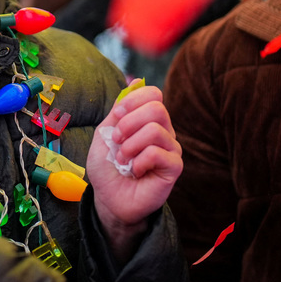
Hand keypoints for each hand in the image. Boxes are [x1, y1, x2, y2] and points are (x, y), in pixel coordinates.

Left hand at [86, 85, 182, 263]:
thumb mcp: (105, 134)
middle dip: (129, 123)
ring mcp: (171, 149)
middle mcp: (164, 131)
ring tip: (123, 160)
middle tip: (117, 141)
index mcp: (149, 120)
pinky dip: (139, 161)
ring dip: (130, 145)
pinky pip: (158, 152)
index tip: (117, 115)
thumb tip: (136, 82)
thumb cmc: (108, 168)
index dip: (133, 100)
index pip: (153, 94)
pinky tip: (135, 171)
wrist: (109, 199)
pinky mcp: (174, 167)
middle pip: (157, 108)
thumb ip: (119, 111)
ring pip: (156, 130)